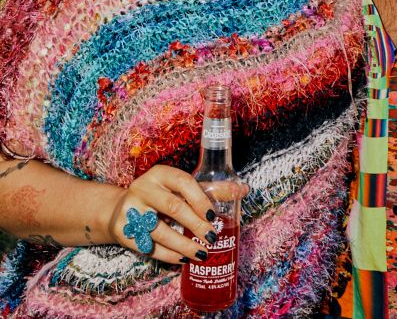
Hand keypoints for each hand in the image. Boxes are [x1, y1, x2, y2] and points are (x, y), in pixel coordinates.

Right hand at [106, 164, 247, 263]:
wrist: (117, 209)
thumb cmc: (159, 196)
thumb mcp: (178, 188)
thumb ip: (209, 189)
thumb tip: (243, 190)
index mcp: (160, 173)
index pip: (183, 181)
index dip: (200, 198)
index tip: (214, 215)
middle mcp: (144, 188)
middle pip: (172, 206)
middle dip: (194, 224)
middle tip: (212, 237)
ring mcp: (131, 210)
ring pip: (160, 231)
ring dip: (183, 244)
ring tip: (201, 254)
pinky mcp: (123, 230)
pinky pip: (149, 246)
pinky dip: (168, 255)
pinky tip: (183, 260)